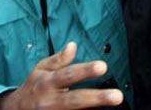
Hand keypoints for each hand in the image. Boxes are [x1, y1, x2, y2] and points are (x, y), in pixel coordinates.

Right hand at [0, 42, 123, 109]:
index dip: (85, 71)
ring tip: (112, 103)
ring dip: (94, 109)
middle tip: (117, 96)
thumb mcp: (41, 69)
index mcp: (47, 82)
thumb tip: (73, 46)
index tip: (103, 66)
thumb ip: (58, 59)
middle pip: (76, 100)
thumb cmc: (34, 86)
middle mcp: (51, 100)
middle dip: (97, 98)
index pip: (68, 75)